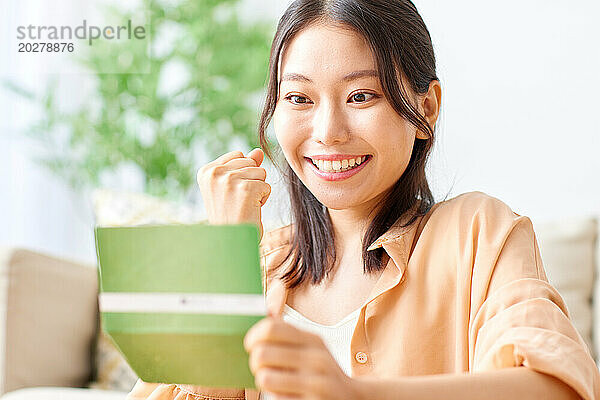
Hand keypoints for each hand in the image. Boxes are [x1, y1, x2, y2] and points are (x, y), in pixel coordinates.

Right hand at [197, 148, 270, 239]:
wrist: (229, 243)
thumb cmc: (231, 216)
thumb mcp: (232, 188)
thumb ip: (243, 166)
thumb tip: (258, 151)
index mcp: (206, 171)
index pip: (238, 155)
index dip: (242, 174)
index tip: (231, 194)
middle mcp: (214, 173)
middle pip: (251, 161)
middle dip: (251, 181)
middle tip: (238, 201)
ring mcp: (229, 180)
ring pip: (261, 172)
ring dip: (258, 191)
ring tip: (244, 205)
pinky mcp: (246, 189)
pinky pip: (266, 186)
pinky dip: (263, 200)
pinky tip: (250, 210)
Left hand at [243, 315, 359, 399]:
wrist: (354, 399)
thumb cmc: (322, 371)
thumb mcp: (312, 347)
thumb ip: (288, 329)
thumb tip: (272, 297)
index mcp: (314, 340)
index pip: (271, 328)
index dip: (253, 336)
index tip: (250, 345)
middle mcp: (317, 359)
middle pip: (262, 353)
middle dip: (255, 362)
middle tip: (261, 367)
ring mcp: (317, 383)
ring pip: (265, 378)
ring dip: (263, 381)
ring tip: (272, 382)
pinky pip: (275, 398)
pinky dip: (273, 396)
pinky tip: (284, 394)